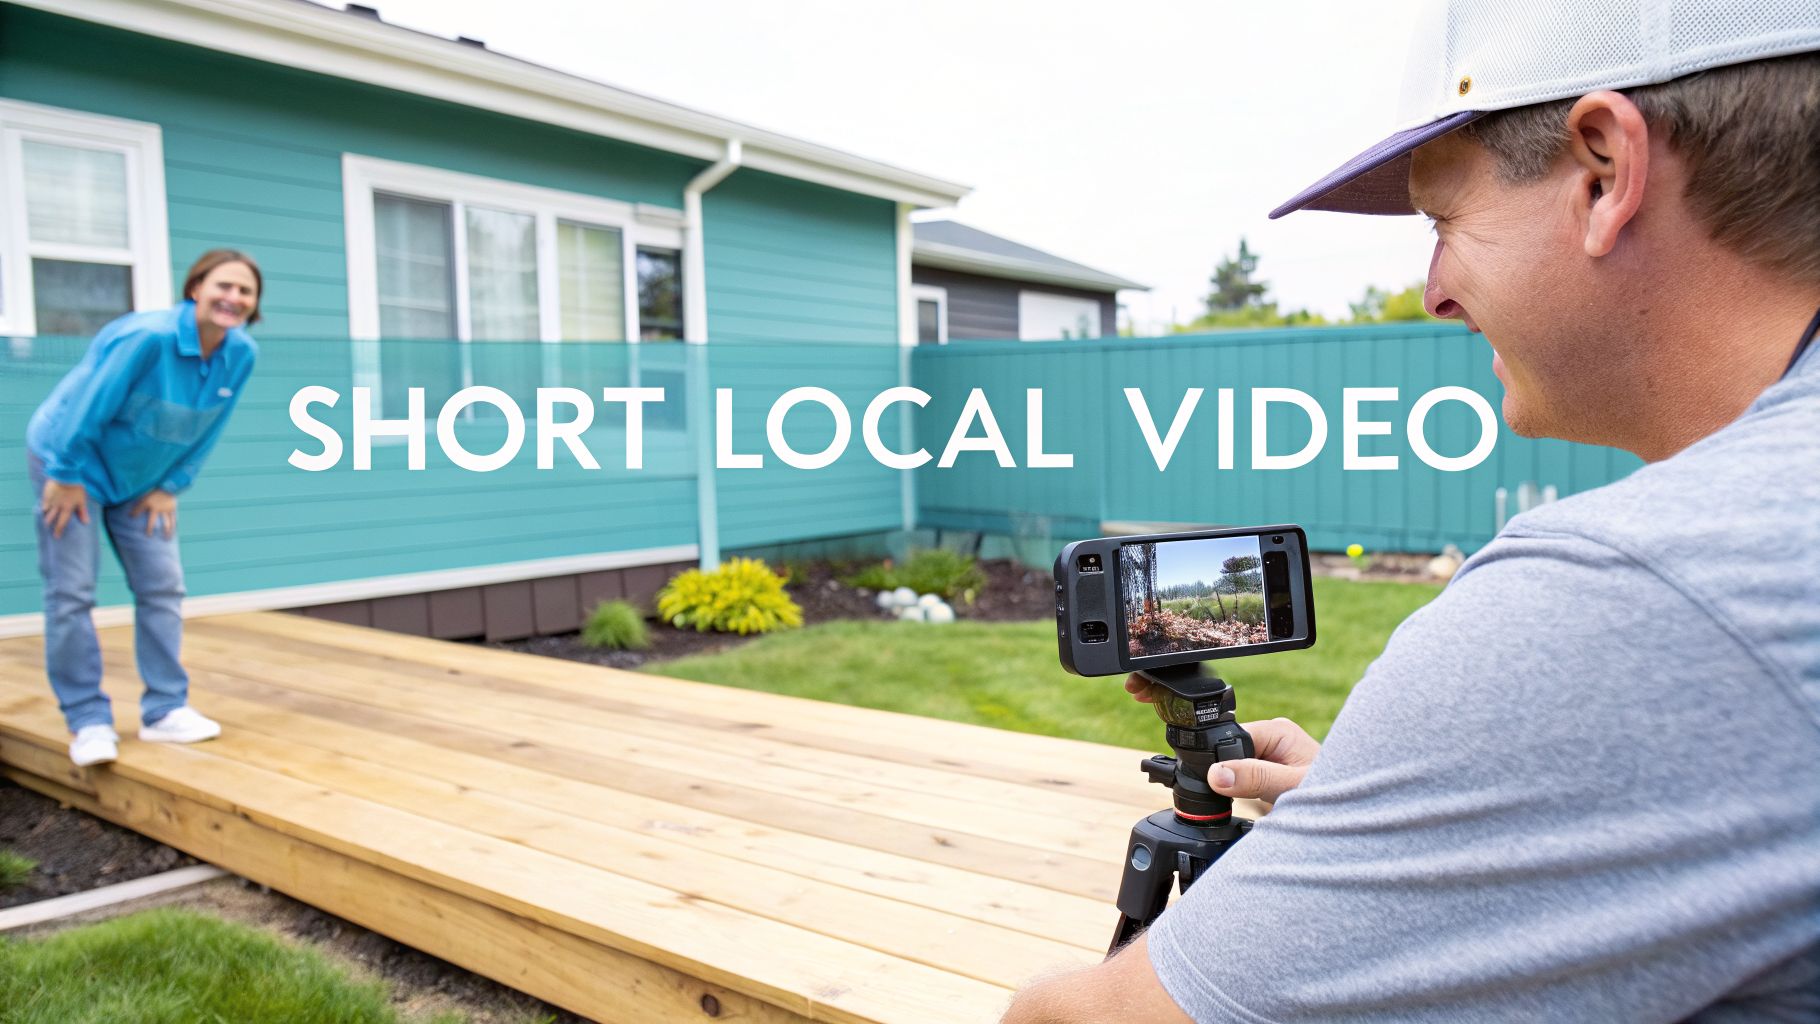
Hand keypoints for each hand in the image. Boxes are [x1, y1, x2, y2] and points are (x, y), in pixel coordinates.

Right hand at [39, 480, 89, 538]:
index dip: (59, 530)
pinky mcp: (46, 494)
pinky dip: (42, 507)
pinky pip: (42, 503)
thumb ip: (82, 512)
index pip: (62, 523)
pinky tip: (43, 509)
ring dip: (44, 516)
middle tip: (47, 529)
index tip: (56, 537)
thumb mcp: (82, 500)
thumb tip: (86, 522)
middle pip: (50, 518)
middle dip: (48, 525)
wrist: (66, 474)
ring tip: (44, 520)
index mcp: (66, 508)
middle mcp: (57, 506)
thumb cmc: (76, 487)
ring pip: (44, 511)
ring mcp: (50, 500)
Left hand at [131, 490, 177, 537]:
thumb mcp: (147, 493)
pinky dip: (174, 525)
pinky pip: (173, 518)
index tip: (131, 518)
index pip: (139, 509)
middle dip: (150, 528)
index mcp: (150, 503)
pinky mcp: (172, 509)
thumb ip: (140, 501)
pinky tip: (174, 531)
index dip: (134, 513)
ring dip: (166, 531)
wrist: (170, 485)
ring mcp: (166, 509)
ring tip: (167, 538)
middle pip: (152, 521)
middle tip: (148, 536)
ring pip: (166, 522)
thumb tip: (131, 509)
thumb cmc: (157, 490)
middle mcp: (157, 508)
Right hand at [1124, 674, 1320, 804]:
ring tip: (1252, 803)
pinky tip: (1250, 806)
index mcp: (1277, 731)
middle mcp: (1272, 741)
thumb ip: (1255, 778)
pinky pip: (1243, 783)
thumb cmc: (1338, 796)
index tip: (1214, 785)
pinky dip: (1241, 796)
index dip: (1219, 761)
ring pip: (1233, 770)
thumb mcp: (1292, 787)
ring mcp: (1269, 760)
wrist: (1357, 819)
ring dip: (1235, 789)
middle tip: (1237, 798)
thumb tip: (1216, 773)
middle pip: (1228, 753)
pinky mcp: (1267, 779)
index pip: (1231, 738)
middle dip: (1227, 777)